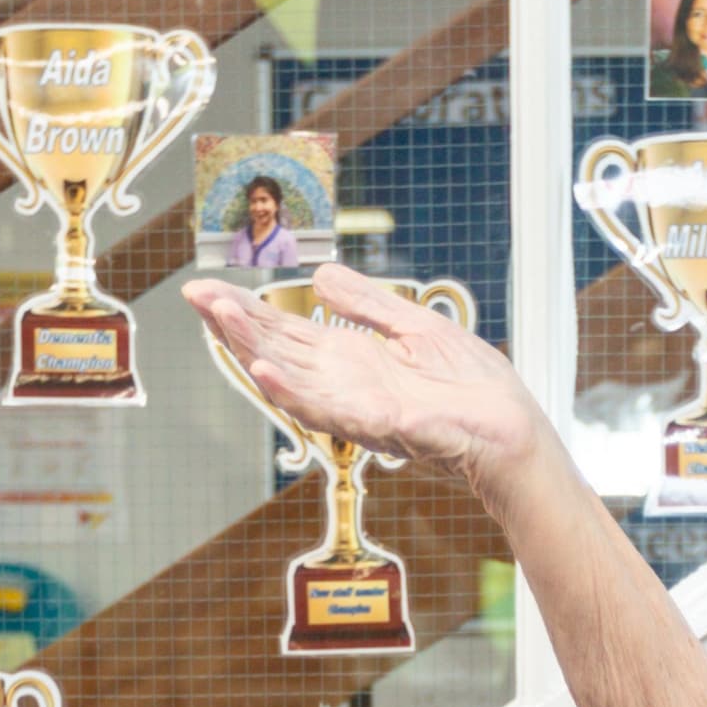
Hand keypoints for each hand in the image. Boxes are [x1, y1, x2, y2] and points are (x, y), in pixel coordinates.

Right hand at [179, 265, 545, 484]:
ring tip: (219, 318)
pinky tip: (266, 372)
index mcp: (349, 361)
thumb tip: (322, 275)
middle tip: (195, 293)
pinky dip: (294, 392)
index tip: (205, 289)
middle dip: (235, 324)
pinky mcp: (380, 424)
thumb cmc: (472, 388)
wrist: (511, 431)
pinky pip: (328, 409)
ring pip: (291, 378)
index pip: (283, 332)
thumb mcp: (414, 327)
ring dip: (253, 350)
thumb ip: (366, 305)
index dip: (244, 311)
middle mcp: (342, 385)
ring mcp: (356, 407)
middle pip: (276, 350)